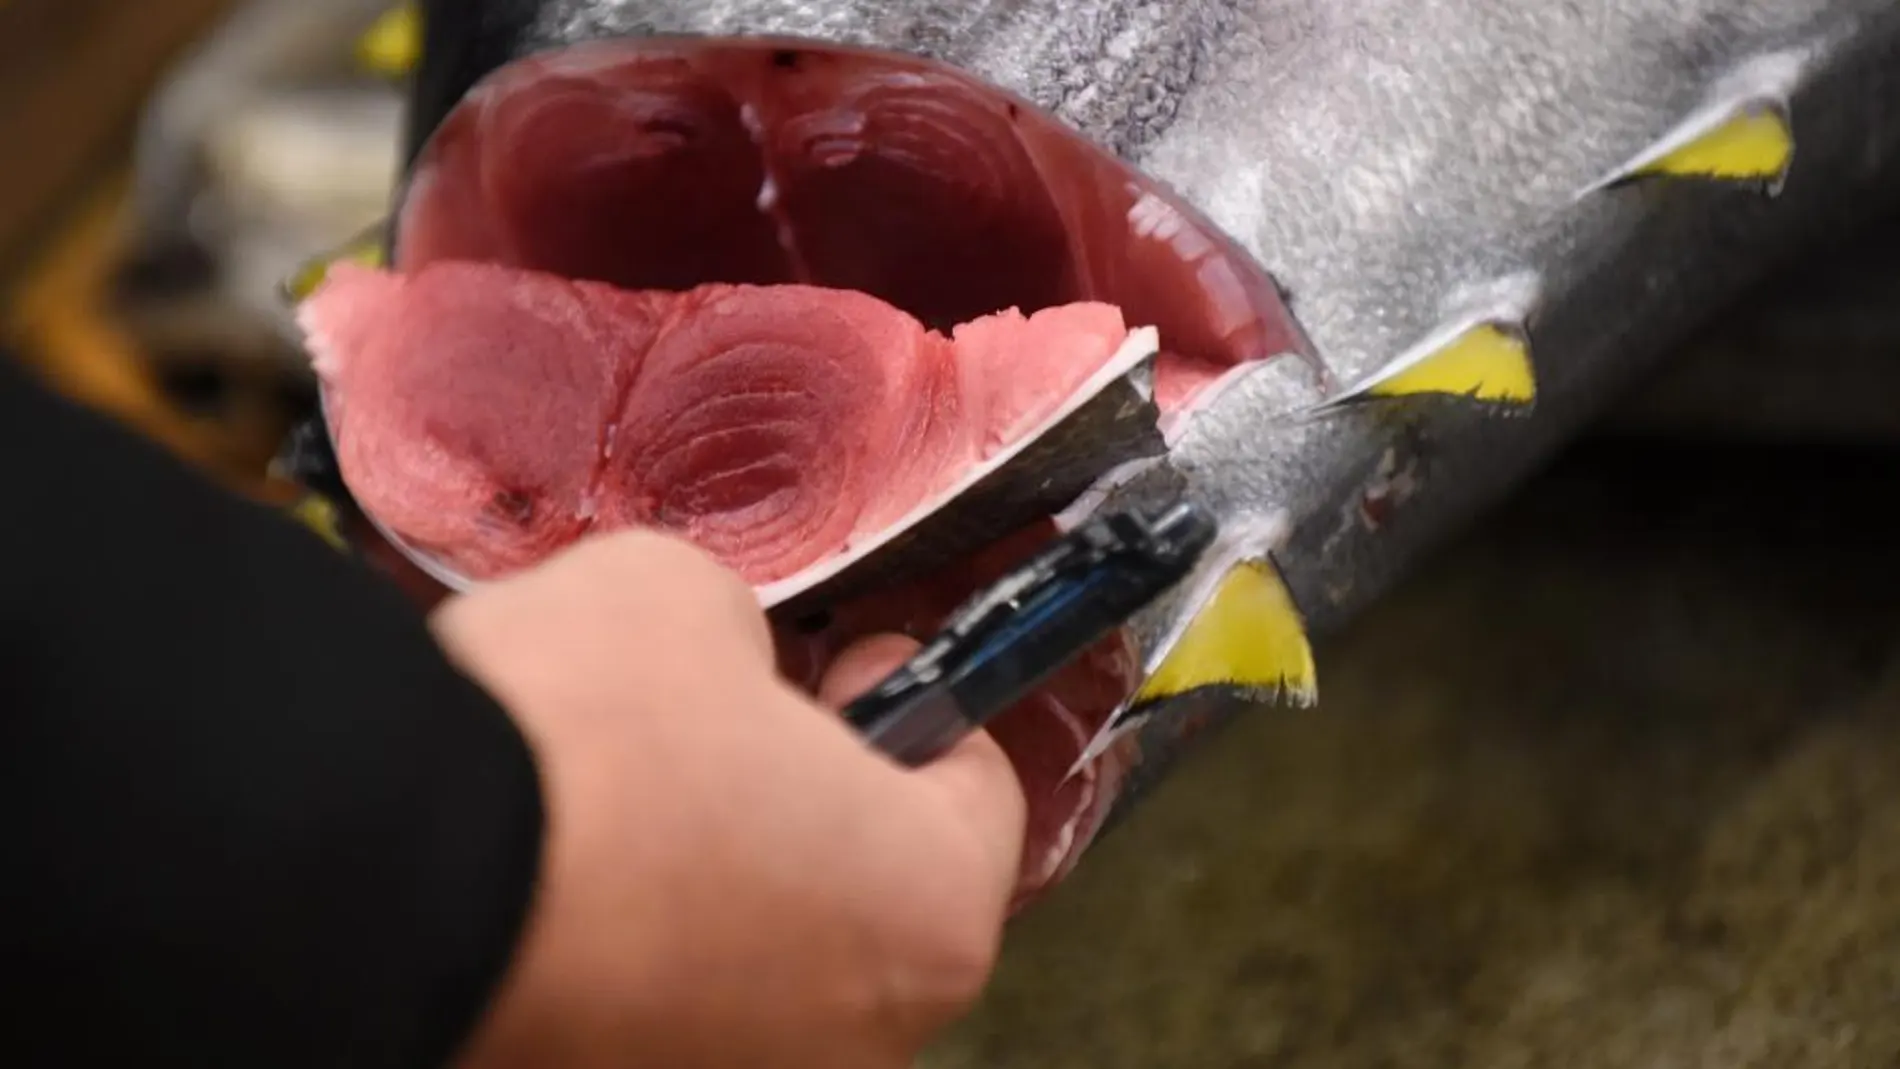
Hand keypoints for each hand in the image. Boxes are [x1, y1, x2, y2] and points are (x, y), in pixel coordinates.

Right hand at [431, 531, 1026, 1068]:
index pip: (977, 792)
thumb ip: (744, 641)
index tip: (855, 661)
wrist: (368, 871)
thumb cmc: (574, 741)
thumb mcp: (686, 599)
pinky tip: (558, 873)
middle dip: (811, 794)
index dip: (917, 701)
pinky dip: (627, 945)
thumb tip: (713, 666)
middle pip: (866, 886)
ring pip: (758, 956)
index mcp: (926, 914)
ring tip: (624, 794)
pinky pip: (654, 1004)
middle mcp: (854, 1043)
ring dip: (716, 875)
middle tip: (737, 719)